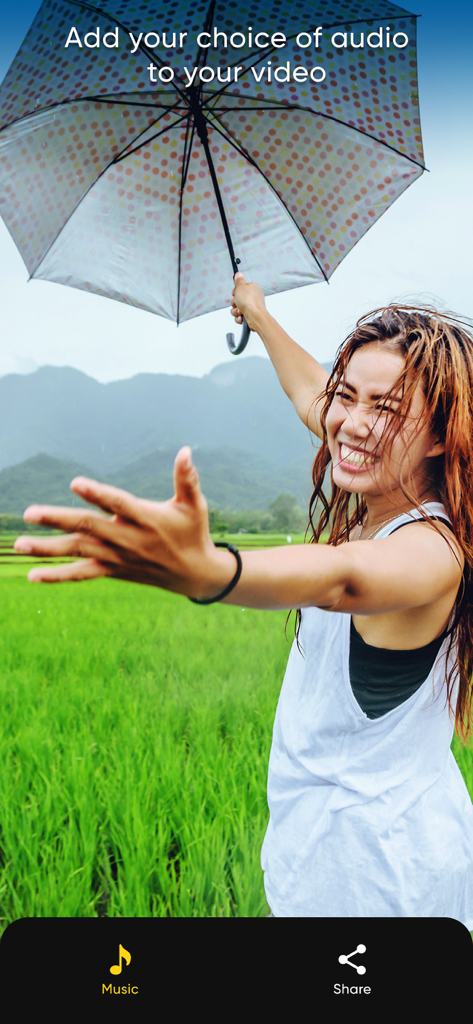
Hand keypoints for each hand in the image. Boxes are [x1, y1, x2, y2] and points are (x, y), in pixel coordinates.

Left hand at [14, 447, 234, 597]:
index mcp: (146, 519)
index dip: (97, 494)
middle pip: (88, 528)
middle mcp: (127, 540)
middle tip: (30, 512)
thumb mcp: (194, 504)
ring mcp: (117, 558)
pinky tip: (32, 575)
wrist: (195, 575)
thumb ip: (187, 478)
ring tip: (19, 544)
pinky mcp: (112, 570)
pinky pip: (81, 574)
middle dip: (58, 520)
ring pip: (78, 552)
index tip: (76, 483)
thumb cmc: (193, 532)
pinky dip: (57, 576)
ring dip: (47, 549)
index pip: (118, 504)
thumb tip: (185, 450)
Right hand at [230, 273, 266, 331]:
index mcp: (253, 288)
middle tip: (237, 302)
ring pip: (237, 308)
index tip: (235, 293)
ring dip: (236, 311)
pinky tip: (241, 316)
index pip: (241, 288)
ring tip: (240, 311)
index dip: (235, 291)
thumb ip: (239, 280)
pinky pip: (240, 316)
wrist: (255, 316)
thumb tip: (239, 274)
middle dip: (234, 302)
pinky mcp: (250, 315)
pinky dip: (239, 317)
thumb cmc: (250, 302)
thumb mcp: (241, 287)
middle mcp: (253, 297)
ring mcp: (252, 307)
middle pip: (238, 299)